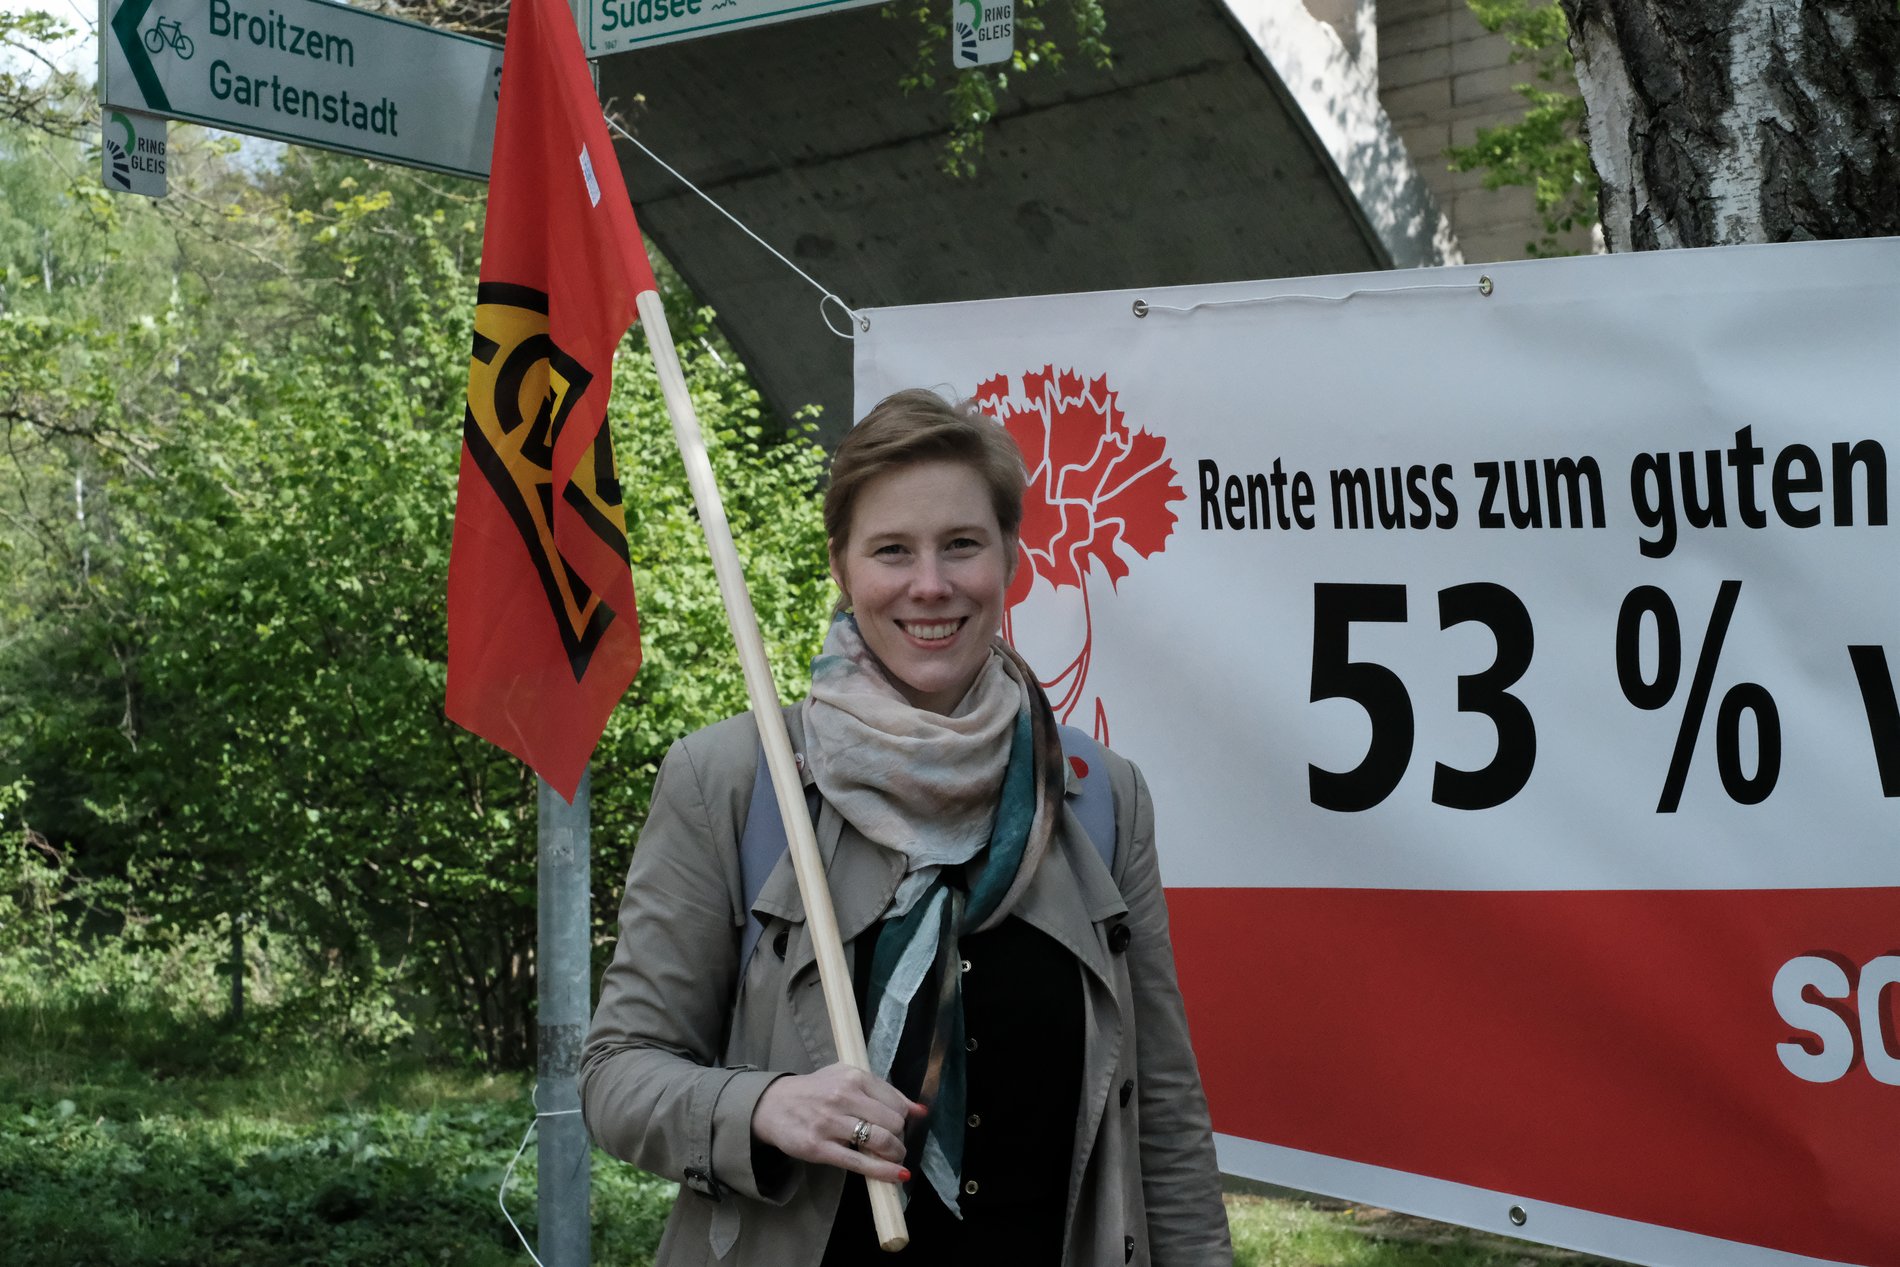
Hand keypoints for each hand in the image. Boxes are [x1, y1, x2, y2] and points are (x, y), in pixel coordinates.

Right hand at [750, 1062, 926, 1183]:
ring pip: (879, 1140)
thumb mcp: (847, 1079)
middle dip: (899, 1138)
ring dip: (894, 1154)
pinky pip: (859, 1163)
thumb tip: (921, 1111)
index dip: (903, 1119)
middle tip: (893, 1145)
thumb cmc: (815, 1091)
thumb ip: (883, 1092)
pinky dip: (883, 1172)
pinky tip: (896, 1176)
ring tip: (893, 1159)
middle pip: (892, 1122)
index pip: (896, 1102)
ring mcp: (830, 1123)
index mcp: (853, 1077)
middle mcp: (843, 1097)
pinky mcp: (819, 1148)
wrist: (773, 1105)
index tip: (897, 1127)